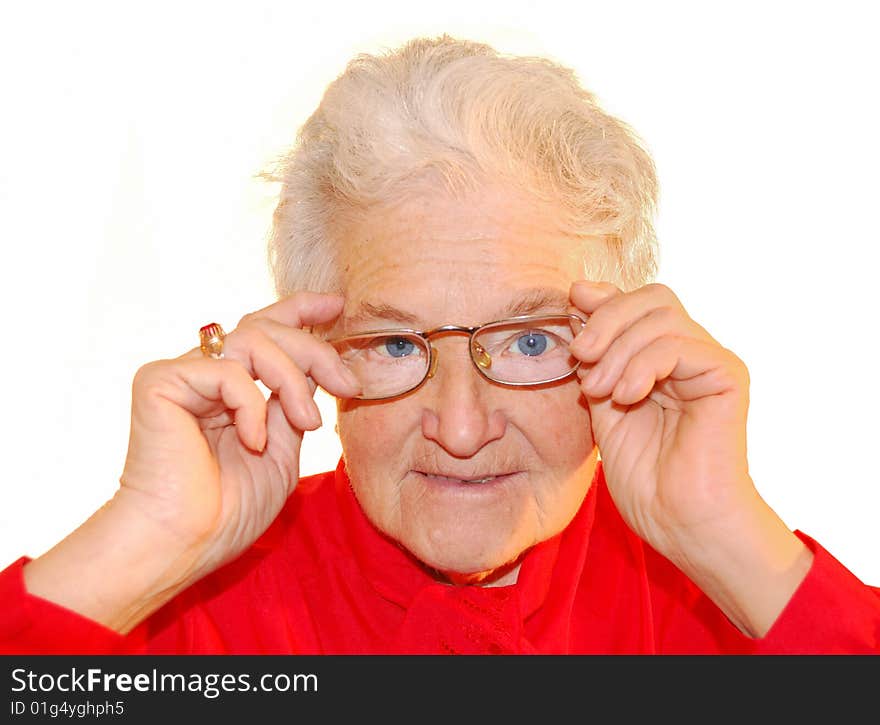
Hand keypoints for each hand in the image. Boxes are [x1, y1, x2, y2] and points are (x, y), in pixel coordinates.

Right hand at [118, 291, 360, 577]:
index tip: (337, 305)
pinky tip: (253, 440)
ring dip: (292, 378)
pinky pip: (226, 370)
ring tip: (308, 422)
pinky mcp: (160, 382)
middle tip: (348, 384)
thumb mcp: (281, 450)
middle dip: (315, 349)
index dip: (300, 310)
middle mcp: (204, 375)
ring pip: (252, 340)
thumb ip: (292, 404)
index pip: (264, 330)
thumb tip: (315, 366)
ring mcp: (181, 376)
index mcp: (229, 389)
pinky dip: (252, 404)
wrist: (183, 543)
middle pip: (265, 328)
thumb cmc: (229, 510)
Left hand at [569, 281, 809, 634]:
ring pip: (663, 317)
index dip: (603, 299)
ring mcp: (710, 363)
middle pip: (652, 298)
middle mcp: (690, 354)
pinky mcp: (727, 377)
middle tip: (580, 356)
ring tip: (601, 391)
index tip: (570, 305)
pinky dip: (644, 364)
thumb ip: (596, 357)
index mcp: (661, 358)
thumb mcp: (602, 404)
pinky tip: (627, 396)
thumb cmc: (644, 476)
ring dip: (619, 350)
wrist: (680, 522)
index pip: (637, 303)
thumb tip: (580, 297)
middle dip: (606, 319)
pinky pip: (680, 345)